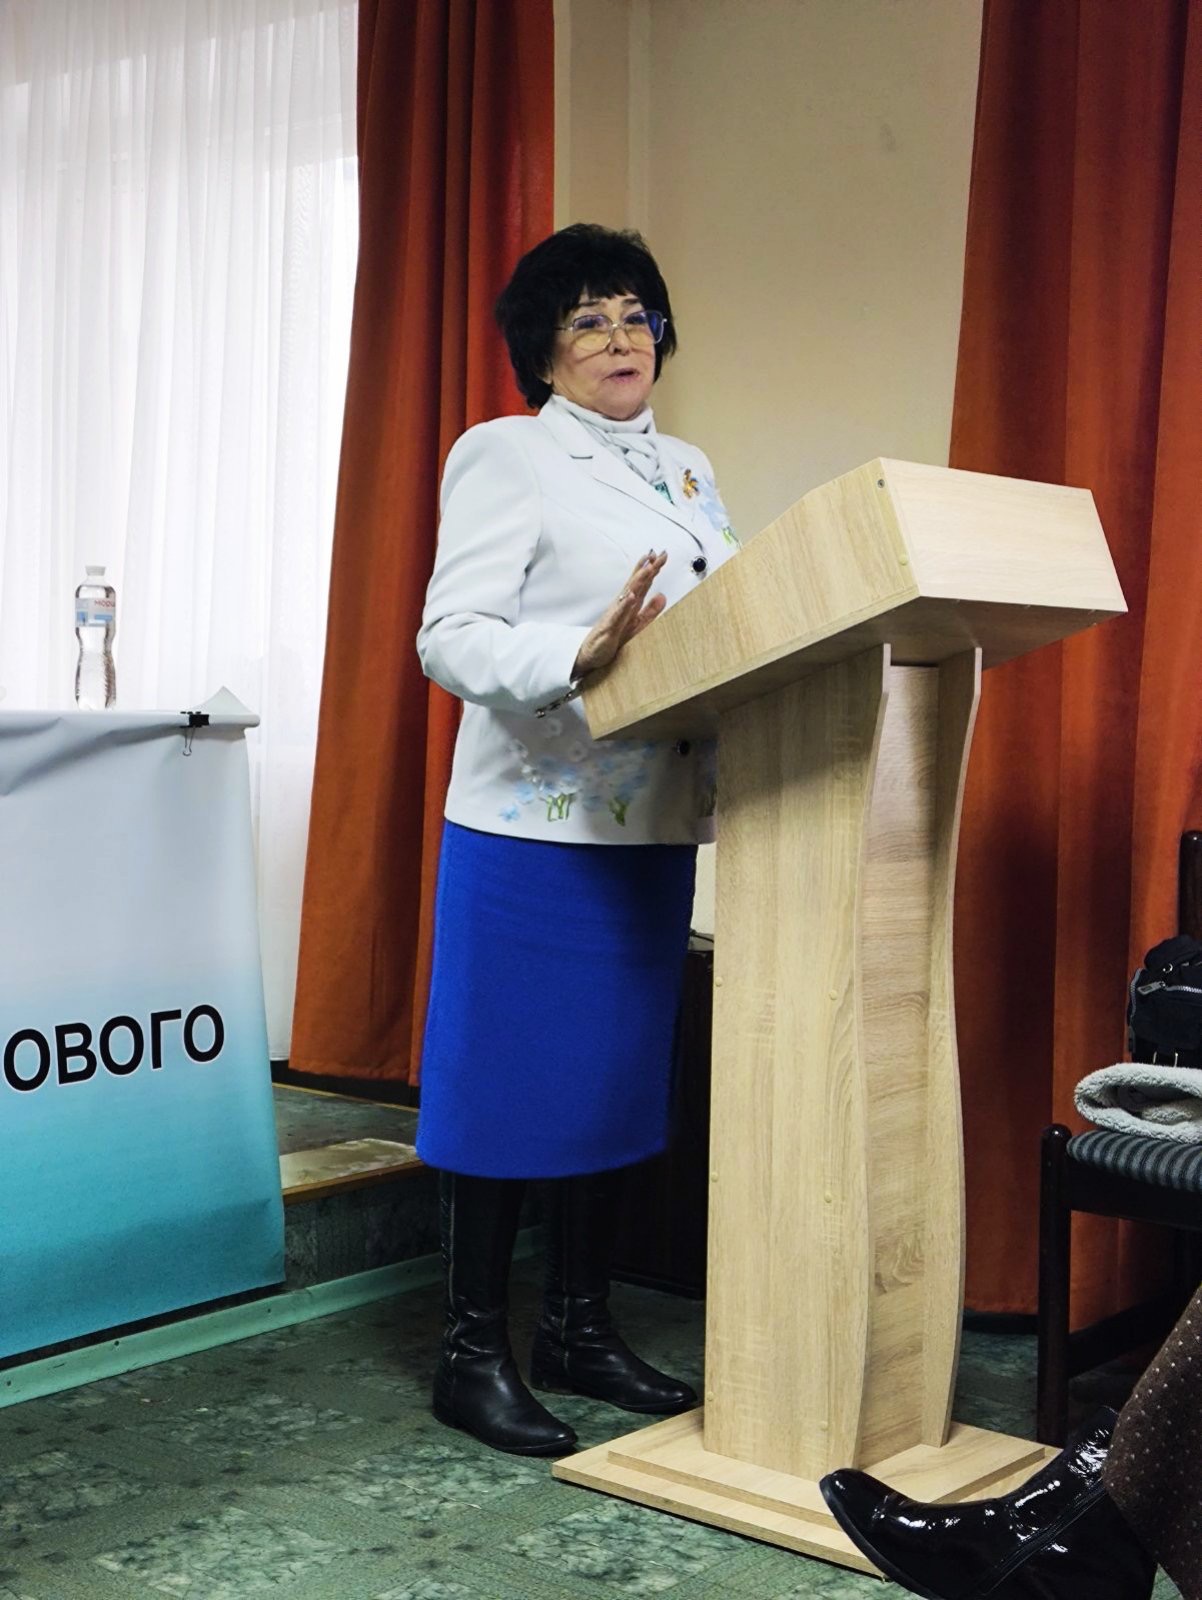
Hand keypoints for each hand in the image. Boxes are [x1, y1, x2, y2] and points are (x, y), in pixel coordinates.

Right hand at [572, 550, 667, 678]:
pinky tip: (631, 595)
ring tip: (648, 568)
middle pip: (636, 583)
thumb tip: (663, 595)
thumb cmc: (612, 637)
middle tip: (657, 554)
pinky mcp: (610, 627)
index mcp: (629, 604)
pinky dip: (625, 604)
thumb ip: (650, 611)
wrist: (591, 653)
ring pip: (628, 594)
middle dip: (647, 568)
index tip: (662, 554)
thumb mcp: (637, 624)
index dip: (652, 569)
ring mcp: (615, 614)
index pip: (642, 583)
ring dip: (637, 581)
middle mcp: (621, 605)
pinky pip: (618, 615)